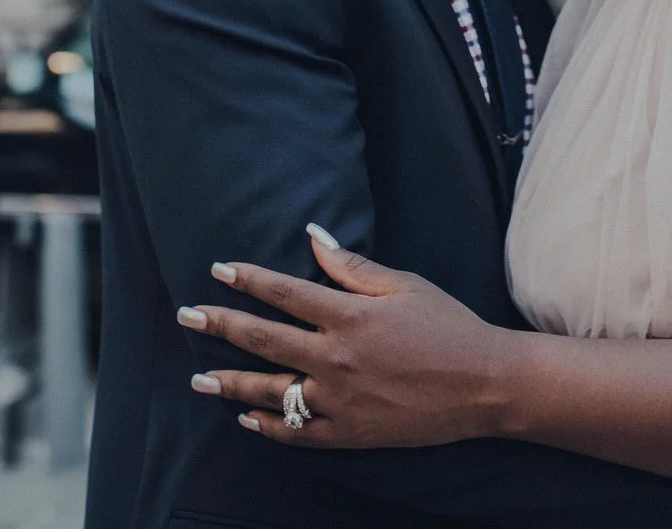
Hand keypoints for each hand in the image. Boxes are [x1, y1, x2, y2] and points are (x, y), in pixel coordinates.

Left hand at [181, 226, 523, 448]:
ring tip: (199, 378)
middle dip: (220, 325)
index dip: (248, 280)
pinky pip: (298, 433)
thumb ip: (352, 266)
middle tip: (187, 316)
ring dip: (230, 383)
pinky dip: (268, 426)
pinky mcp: (350, 433)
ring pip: (271, 392)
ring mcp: (340, 401)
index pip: (284, 293)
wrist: (484, 386)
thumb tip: (312, 238)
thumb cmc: (448, 327)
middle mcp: (336, 359)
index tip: (218, 270)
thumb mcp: (404, 285)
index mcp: (349, 317)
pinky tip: (246, 417)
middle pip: (263, 340)